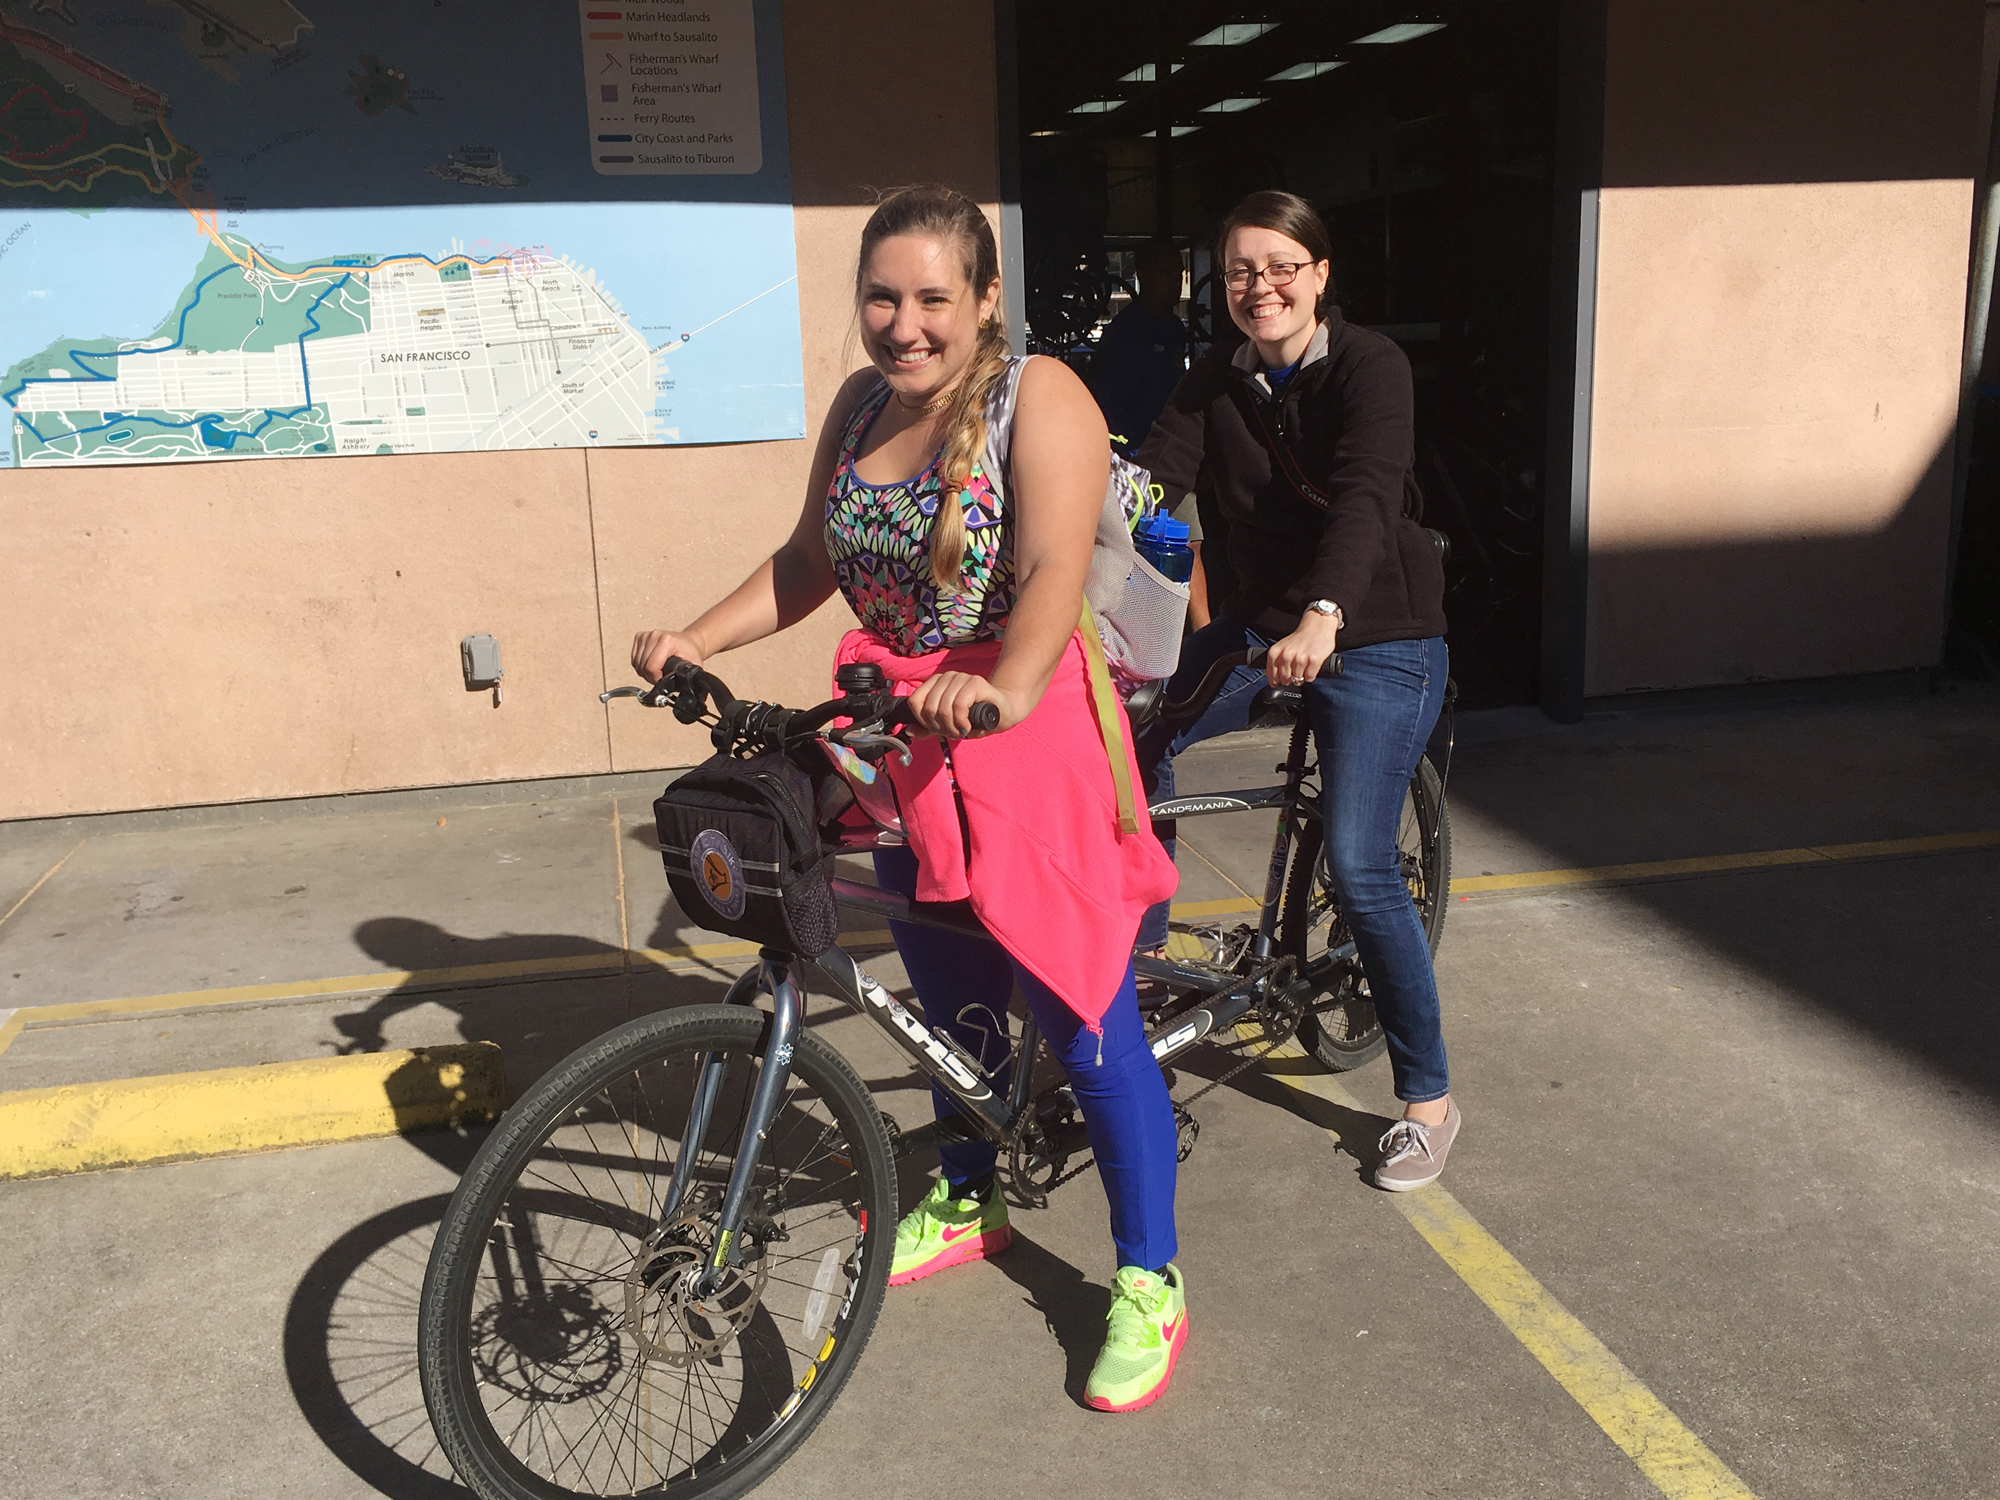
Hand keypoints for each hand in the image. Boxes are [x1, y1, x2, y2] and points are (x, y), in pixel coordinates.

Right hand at [631, 628, 704, 682]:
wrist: (688, 641)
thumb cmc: (690, 652)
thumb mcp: (693, 666)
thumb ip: (688, 677)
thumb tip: (684, 687)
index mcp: (666, 641)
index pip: (651, 667)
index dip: (656, 679)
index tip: (664, 681)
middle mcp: (654, 636)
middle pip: (643, 666)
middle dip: (651, 677)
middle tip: (661, 678)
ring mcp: (645, 635)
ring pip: (637, 664)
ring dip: (645, 672)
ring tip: (657, 672)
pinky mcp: (639, 637)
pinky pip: (634, 658)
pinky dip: (640, 666)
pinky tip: (651, 666)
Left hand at [903, 672, 1021, 738]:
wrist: (1001, 714)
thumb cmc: (974, 718)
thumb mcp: (947, 725)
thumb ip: (928, 728)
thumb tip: (909, 731)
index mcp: (936, 682)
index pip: (915, 701)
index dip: (923, 720)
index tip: (937, 728)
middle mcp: (947, 677)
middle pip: (929, 707)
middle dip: (940, 727)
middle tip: (953, 731)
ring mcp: (961, 677)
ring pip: (943, 708)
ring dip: (952, 727)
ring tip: (962, 729)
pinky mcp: (975, 682)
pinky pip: (959, 706)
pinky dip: (961, 722)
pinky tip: (968, 726)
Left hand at [1264, 610, 1340, 686]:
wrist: (1318, 625)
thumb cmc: (1300, 638)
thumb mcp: (1282, 646)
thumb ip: (1275, 661)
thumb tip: (1272, 679)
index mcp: (1276, 652)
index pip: (1272, 674)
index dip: (1275, 680)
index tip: (1278, 682)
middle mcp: (1286, 656)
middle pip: (1285, 679)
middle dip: (1289, 680)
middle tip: (1294, 674)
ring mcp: (1300, 659)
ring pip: (1297, 680)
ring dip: (1301, 678)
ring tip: (1304, 669)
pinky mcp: (1314, 661)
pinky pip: (1309, 678)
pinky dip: (1310, 676)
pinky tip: (1310, 668)